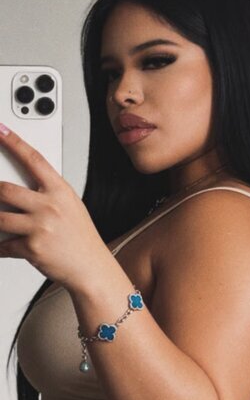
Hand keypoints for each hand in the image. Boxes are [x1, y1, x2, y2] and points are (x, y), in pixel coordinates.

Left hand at [0, 125, 108, 288]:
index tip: (0, 131)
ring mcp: (40, 227)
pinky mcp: (31, 248)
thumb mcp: (71, 206)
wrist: (91, 268)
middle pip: (5, 190)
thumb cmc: (81, 238)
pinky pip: (4, 245)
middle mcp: (49, 206)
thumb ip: (49, 194)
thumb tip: (24, 188)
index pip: (33, 159)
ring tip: (2, 222)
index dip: (13, 142)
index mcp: (60, 191)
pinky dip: (1, 246)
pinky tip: (5, 246)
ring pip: (0, 218)